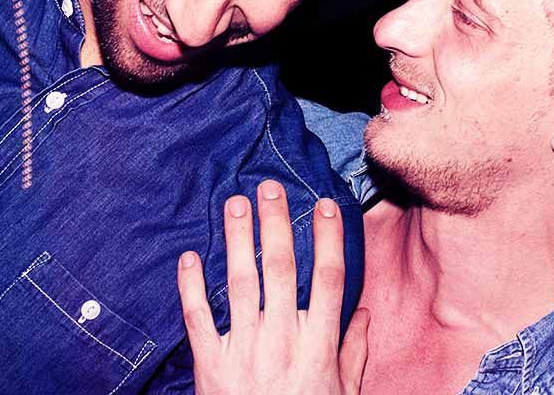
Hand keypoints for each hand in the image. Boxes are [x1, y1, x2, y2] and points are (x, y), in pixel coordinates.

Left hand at [177, 180, 368, 394]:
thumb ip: (352, 354)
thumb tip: (364, 314)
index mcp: (318, 348)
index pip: (328, 280)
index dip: (328, 240)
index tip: (325, 206)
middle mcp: (282, 342)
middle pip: (282, 270)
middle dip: (277, 224)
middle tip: (270, 188)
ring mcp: (243, 352)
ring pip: (241, 283)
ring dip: (239, 240)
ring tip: (235, 203)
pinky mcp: (210, 365)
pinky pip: (198, 318)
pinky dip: (191, 286)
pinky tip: (189, 257)